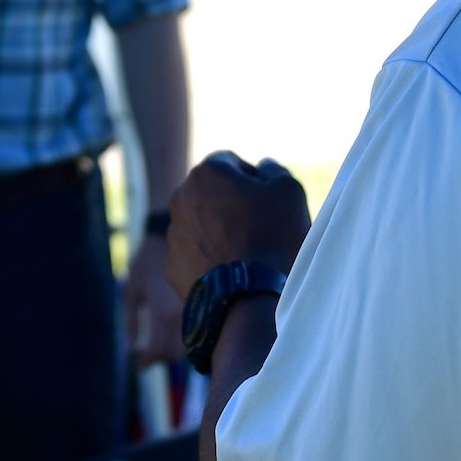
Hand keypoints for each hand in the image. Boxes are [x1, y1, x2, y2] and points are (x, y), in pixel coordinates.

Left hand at [123, 232, 185, 363]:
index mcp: (163, 312)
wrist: (172, 235)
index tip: (137, 365)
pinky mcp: (205, 304)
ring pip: (188, 346)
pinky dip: (183, 338)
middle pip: (175, 354)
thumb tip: (131, 348)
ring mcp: (197, 309)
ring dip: (172, 351)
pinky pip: (195, 331)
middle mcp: (183, 314)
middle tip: (147, 356)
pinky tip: (172, 331)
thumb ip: (130, 321)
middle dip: (160, 359)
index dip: (147, 362)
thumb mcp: (131, 290)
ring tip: (158, 344)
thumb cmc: (146, 261)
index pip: (159, 351)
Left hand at [163, 152, 311, 301]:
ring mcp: (174, 233)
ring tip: (246, 254)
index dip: (253, 180)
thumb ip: (274, 169)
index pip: (231, 163)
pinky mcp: (172, 266)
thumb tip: (263, 168)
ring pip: (201, 224)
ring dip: (219, 232)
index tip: (268, 202)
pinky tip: (231, 273)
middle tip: (259, 228)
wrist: (250, 296)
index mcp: (206, 172)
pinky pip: (194, 255)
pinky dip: (209, 260)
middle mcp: (180, 197)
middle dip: (232, 205)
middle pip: (211, 193)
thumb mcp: (288, 190)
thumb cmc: (272, 236)